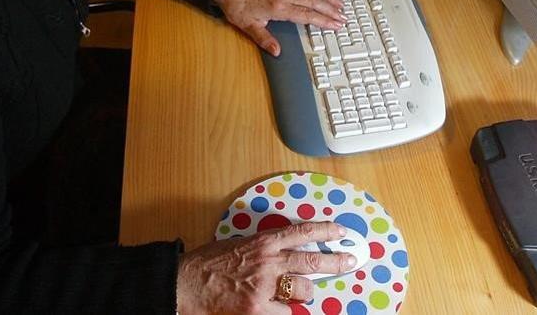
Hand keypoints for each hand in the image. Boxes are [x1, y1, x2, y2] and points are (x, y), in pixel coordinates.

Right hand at [176, 222, 356, 313]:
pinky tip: (275, 308)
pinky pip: (285, 312)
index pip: (302, 232)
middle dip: (335, 262)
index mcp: (263, 243)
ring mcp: (264, 286)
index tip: (340, 231)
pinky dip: (283, 311)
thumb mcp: (238, 245)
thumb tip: (283, 252)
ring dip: (303, 293)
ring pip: (302, 290)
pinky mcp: (258, 308)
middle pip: (311, 261)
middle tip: (349, 260)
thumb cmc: (207, 264)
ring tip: (298, 293)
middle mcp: (268, 261)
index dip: (325, 231)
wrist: (186, 283)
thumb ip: (262, 249)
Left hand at [217, 0, 345, 55]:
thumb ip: (264, 39)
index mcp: (278, 7)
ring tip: (340, 2)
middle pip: (314, 1)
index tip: (335, 24)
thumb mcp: (248, 26)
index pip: (307, 15)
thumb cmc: (237, 6)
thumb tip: (276, 51)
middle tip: (343, 16)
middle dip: (331, 9)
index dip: (323, 20)